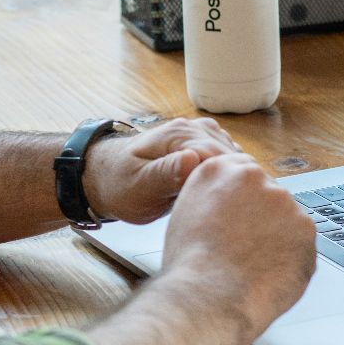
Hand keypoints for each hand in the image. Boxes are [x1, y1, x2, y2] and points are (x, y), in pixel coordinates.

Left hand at [84, 117, 240, 224]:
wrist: (106, 177)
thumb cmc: (119, 184)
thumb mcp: (139, 185)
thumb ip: (165, 173)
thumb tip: (193, 160)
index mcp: (179, 135)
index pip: (221, 156)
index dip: (230, 183)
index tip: (233, 208)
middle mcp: (193, 129)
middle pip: (232, 157)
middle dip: (236, 183)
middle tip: (235, 215)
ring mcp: (200, 136)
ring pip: (234, 159)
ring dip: (235, 181)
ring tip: (231, 208)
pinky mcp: (203, 147)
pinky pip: (227, 161)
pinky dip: (230, 178)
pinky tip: (224, 197)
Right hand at [156, 153, 316, 342]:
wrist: (209, 296)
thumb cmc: (190, 266)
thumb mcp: (185, 215)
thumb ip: (211, 198)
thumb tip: (228, 205)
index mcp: (218, 170)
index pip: (242, 172)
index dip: (243, 199)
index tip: (242, 217)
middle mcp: (253, 177)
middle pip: (267, 193)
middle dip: (262, 218)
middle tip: (246, 248)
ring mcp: (283, 201)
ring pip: (286, 219)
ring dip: (277, 237)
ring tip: (253, 265)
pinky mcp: (306, 227)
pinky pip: (301, 242)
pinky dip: (291, 258)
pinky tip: (269, 273)